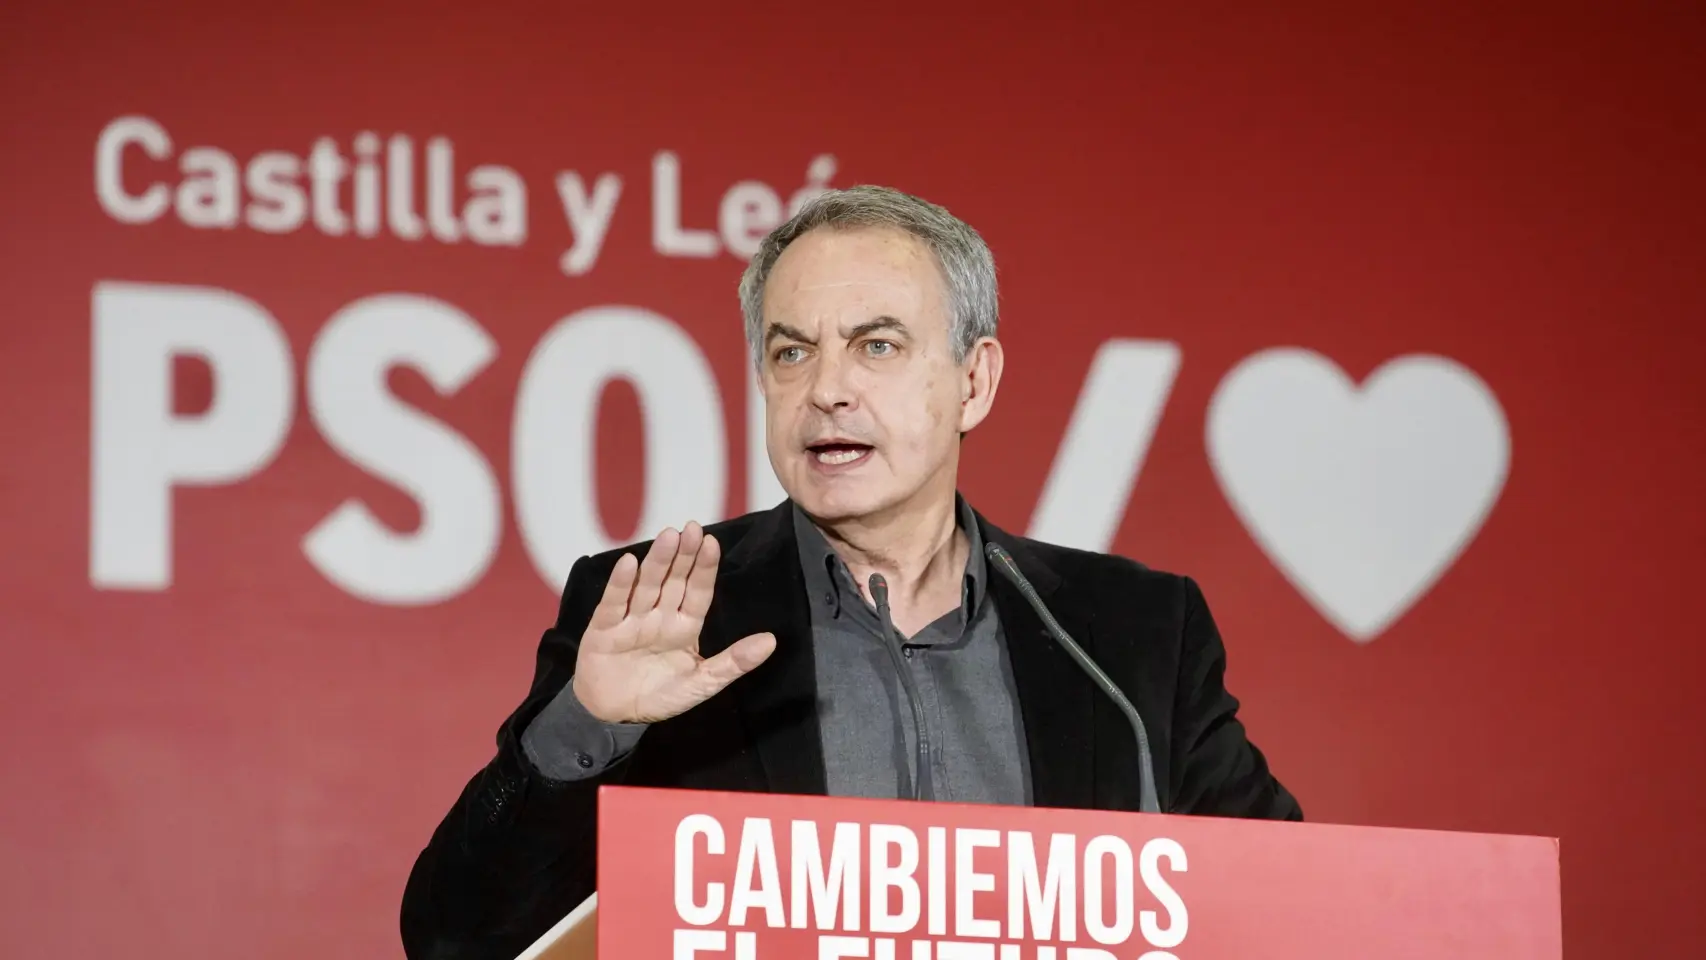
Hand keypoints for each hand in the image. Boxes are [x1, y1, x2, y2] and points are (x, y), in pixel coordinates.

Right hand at [571, 522, 776, 723]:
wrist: (615, 717)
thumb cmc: (660, 697)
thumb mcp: (703, 683)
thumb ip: (734, 662)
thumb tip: (771, 641)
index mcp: (684, 626)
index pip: (698, 591)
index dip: (704, 568)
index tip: (712, 542)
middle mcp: (659, 616)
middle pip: (673, 580)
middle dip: (683, 555)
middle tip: (692, 527)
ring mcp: (632, 619)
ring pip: (647, 585)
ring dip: (657, 561)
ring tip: (669, 536)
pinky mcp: (604, 628)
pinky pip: (614, 603)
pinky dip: (621, 583)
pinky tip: (629, 562)